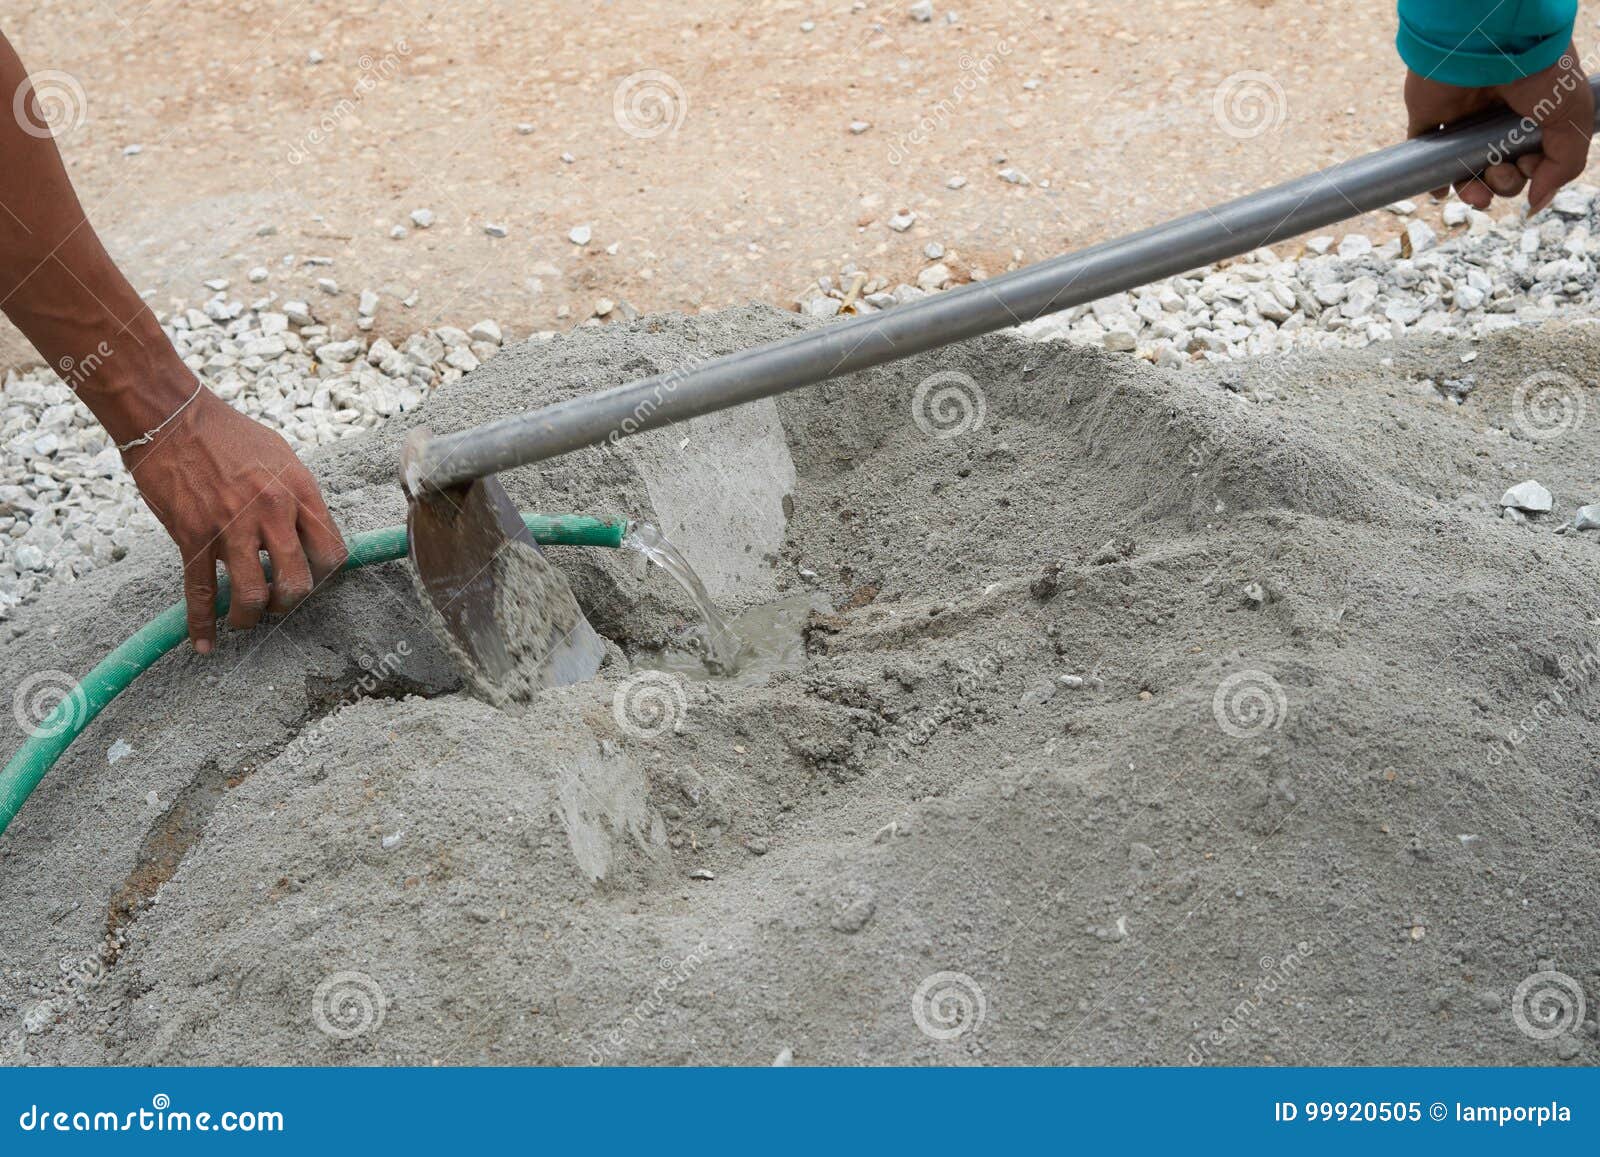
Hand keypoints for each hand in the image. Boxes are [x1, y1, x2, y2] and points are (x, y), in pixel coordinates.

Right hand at [122, 387, 347, 652]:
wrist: (171, 417)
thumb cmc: (229, 434)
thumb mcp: (282, 457)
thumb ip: (300, 496)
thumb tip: (312, 530)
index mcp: (300, 492)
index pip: (332, 553)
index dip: (325, 576)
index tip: (311, 579)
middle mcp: (271, 512)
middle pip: (298, 582)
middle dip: (290, 603)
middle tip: (277, 603)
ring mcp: (230, 527)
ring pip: (251, 595)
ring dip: (250, 616)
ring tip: (244, 616)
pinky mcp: (192, 537)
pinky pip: (199, 592)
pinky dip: (201, 625)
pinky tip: (204, 644)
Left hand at [1405, 45, 1593, 213]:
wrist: (1491, 40)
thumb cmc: (1539, 71)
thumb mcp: (1571, 117)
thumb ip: (1564, 164)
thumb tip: (1536, 204)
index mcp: (1534, 114)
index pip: (1532, 158)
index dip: (1531, 172)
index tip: (1528, 162)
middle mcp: (1499, 119)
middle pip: (1499, 170)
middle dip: (1502, 184)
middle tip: (1502, 171)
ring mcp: (1464, 119)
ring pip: (1464, 169)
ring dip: (1470, 191)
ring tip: (1474, 193)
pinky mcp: (1431, 117)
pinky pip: (1428, 154)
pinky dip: (1432, 177)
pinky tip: (1440, 192)